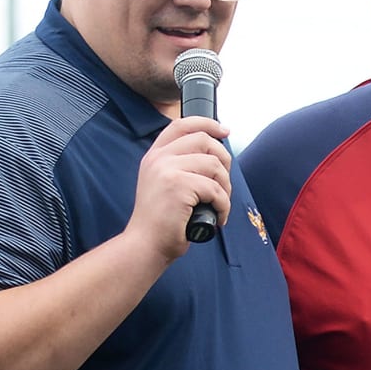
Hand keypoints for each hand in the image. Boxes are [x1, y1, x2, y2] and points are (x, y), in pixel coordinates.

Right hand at [128, 116, 231, 259]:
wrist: (145, 245)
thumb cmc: (161, 221)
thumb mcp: (163, 184)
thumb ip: (179, 165)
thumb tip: (214, 153)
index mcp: (155, 155)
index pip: (182, 124)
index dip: (207, 124)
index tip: (225, 131)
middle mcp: (158, 158)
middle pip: (204, 141)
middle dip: (224, 160)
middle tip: (224, 184)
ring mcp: (167, 170)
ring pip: (214, 165)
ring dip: (226, 187)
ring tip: (220, 204)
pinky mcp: (178, 186)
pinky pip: (215, 189)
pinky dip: (224, 205)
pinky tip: (218, 217)